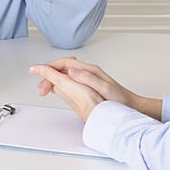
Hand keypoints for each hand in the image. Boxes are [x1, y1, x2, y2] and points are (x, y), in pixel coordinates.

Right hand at [35, 56, 160, 119]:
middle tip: (41, 86)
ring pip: (64, 73)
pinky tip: (56, 88)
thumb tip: (72, 70)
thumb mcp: (104, 88)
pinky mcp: (87, 85)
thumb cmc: (120, 99)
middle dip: (48, 74)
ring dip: (52, 78)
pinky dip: (59, 83)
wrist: (131, 106)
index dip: (49, 66)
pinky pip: (69, 80)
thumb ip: (88, 78)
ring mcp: (87, 78)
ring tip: (44, 87)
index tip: (38, 70)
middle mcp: (87, 71)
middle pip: (62, 68)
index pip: (64, 63)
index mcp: (89, 69)